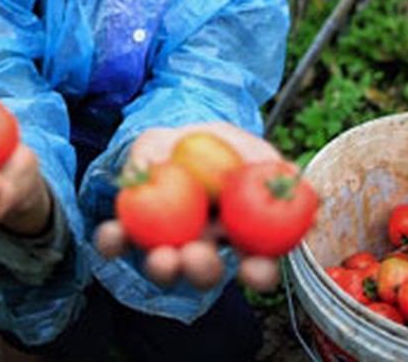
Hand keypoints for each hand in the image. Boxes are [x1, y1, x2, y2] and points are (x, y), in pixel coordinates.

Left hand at [93, 122, 284, 291]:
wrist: (176, 133)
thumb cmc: (223, 147)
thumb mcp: (250, 150)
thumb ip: (271, 167)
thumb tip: (295, 179)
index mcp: (239, 238)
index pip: (256, 267)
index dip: (258, 273)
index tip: (255, 268)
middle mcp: (204, 250)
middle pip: (205, 273)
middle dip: (202, 271)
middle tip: (197, 257)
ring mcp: (167, 245)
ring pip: (164, 268)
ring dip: (162, 267)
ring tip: (161, 256)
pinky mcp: (131, 232)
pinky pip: (119, 243)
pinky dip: (113, 241)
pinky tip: (112, 232)